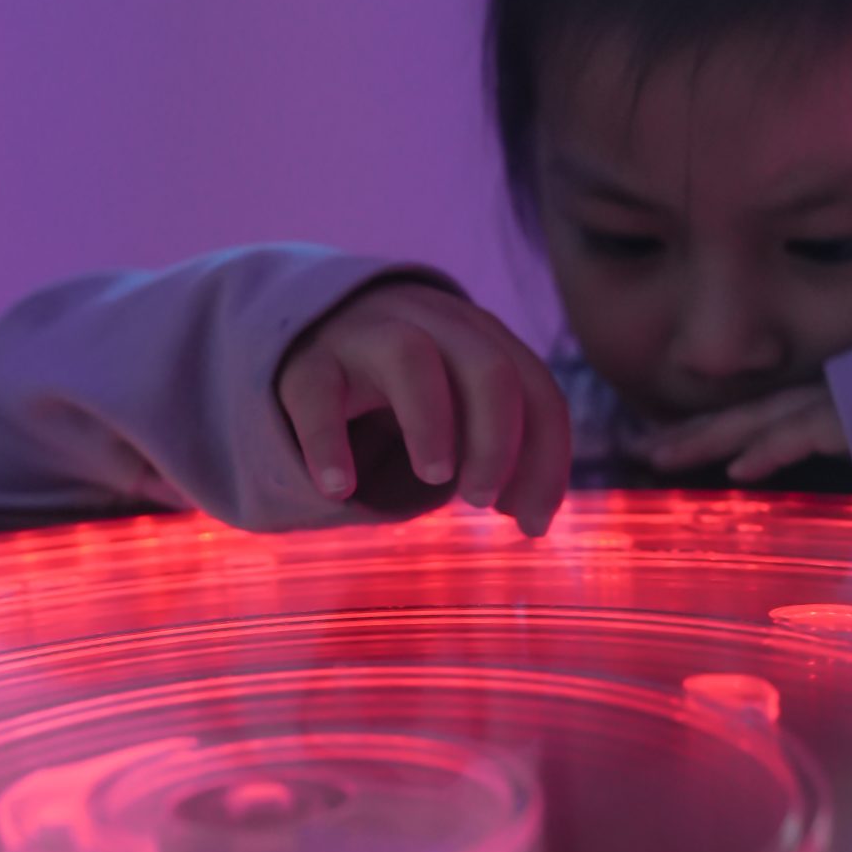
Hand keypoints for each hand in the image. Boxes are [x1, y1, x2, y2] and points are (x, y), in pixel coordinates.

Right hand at [275, 280, 572, 535]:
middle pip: (487, 368)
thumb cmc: (401, 388)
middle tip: (481, 502)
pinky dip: (329, 444)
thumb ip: (496, 451)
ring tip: (433, 479)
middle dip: (497, 443)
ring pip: (410, 357)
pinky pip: (318, 394)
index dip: (546, 463)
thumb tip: (530, 518)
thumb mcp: (458, 408)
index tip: (533, 527)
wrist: (306, 334)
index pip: (537, 390)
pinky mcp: (306, 361)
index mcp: (480, 337)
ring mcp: (365, 335)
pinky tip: (338, 490)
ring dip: (432, 424)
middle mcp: (431, 324)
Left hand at [631, 380, 850, 482]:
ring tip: (660, 457)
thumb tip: (774, 472)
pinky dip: (768, 451)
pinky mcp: (849, 420)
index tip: (651, 446)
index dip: (694, 432)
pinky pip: (801, 435)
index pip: (739, 420)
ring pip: (752, 423)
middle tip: (631, 448)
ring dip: (704, 440)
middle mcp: (806, 399)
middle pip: (732, 418)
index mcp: (804, 404)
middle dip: (680, 434)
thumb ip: (819, 446)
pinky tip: (738, 470)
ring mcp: (825, 405)